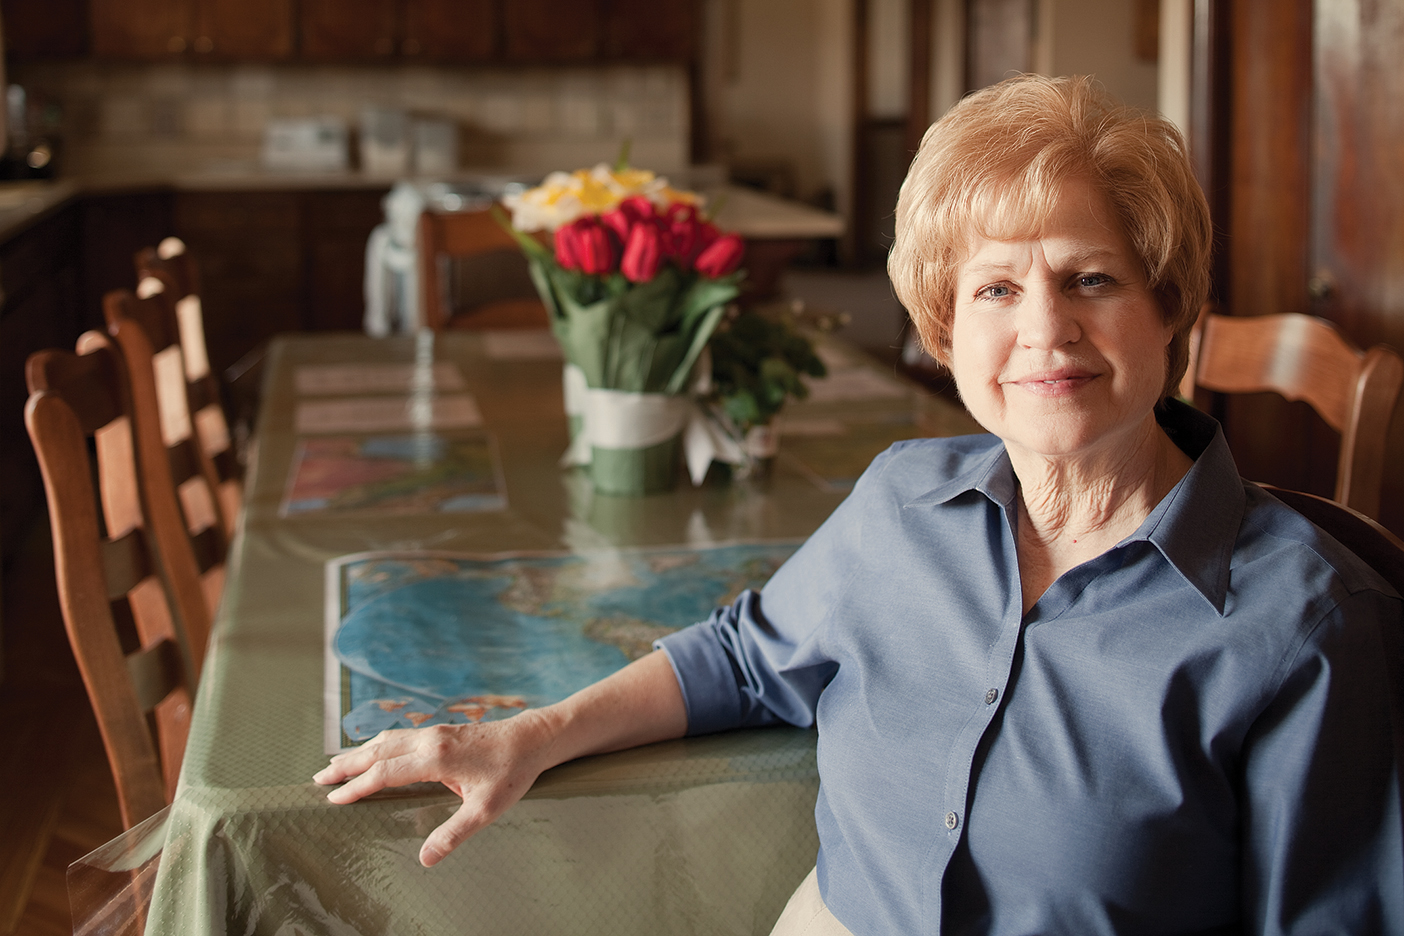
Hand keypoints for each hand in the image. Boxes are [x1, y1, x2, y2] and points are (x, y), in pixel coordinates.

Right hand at [313, 708, 558, 866]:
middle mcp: (428, 740)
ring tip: (334, 766)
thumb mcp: (486, 809)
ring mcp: (433, 732)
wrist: (532, 738)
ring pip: (386, 740)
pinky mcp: (440, 731)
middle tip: (317, 780)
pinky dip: (377, 745)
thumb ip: (454, 833)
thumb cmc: (511, 773)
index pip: (384, 773)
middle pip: (376, 751)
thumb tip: (425, 859)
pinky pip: (399, 736)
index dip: (357, 787)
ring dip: (358, 752)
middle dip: (346, 766)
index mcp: (435, 758)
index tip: (332, 799)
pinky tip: (373, 751)